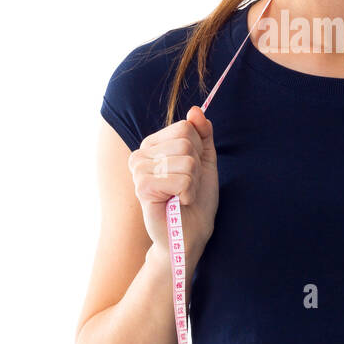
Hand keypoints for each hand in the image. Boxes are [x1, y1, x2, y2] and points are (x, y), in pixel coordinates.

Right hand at [128, 105, 218, 263]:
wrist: (190, 232)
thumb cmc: (196, 198)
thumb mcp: (205, 160)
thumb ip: (203, 133)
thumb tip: (195, 110)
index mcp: (153, 144)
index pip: (185, 127)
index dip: (198, 150)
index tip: (193, 170)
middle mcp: (141, 154)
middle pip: (186, 142)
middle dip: (196, 168)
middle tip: (188, 186)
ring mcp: (138, 170)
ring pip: (185, 161)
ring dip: (193, 183)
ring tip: (182, 195)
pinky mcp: (142, 188)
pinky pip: (180, 179)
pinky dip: (187, 193)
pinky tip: (177, 202)